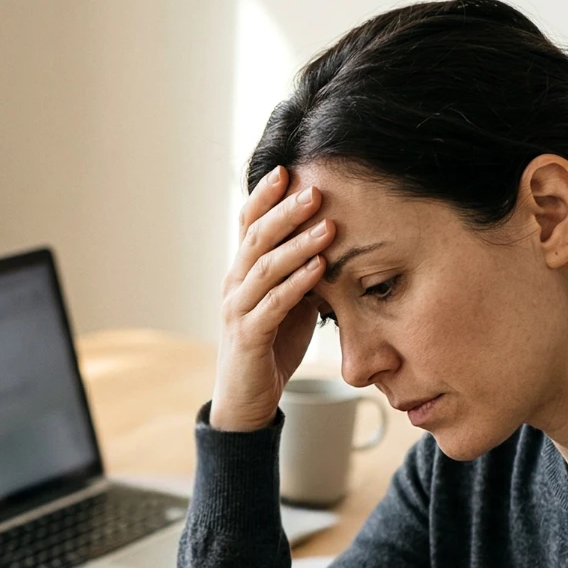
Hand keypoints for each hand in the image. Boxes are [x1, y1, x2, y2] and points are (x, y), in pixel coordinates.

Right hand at [210, 166, 335, 431]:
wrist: (246, 398)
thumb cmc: (271, 347)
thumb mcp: (289, 301)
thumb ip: (301, 272)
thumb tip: (333, 240)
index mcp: (241, 272)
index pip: (248, 225)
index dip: (264, 196)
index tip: (287, 169)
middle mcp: (234, 285)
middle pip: (255, 238)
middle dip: (285, 212)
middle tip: (314, 189)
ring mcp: (238, 310)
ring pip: (264, 268)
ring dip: (297, 244)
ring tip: (328, 226)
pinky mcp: (249, 337)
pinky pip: (272, 305)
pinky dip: (296, 284)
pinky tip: (318, 268)